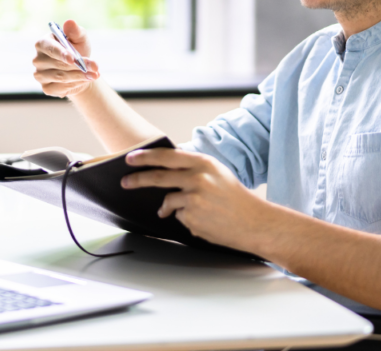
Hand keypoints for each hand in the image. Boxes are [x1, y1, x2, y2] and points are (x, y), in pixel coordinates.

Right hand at [32, 20, 100, 97]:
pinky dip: (75, 84)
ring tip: (95, 74)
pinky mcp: (45, 88)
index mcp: (42, 43)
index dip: (61, 53)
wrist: (79, 70)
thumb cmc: (77, 50)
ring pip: (61, 77)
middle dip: (79, 66)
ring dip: (80, 76)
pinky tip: (84, 80)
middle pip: (57, 64)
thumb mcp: (80, 39)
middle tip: (95, 67)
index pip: (50, 48)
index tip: (74, 59)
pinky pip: (61, 88)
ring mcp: (39, 75)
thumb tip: (69, 22)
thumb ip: (75, 31)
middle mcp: (37, 59)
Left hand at [121, 148, 269, 251]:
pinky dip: (185, 218)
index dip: (145, 156)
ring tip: (183, 210)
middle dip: (137, 179)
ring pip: (168, 201)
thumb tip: (164, 169)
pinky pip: (179, 217)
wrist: (255, 223)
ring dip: (168, 207)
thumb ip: (192, 169)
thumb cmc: (235, 198)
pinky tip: (203, 220)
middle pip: (157, 177)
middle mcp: (198, 179)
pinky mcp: (193, 218)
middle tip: (125, 181)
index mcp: (204, 164)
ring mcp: (194, 199)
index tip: (130, 158)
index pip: (167, 156)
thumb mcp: (216, 174)